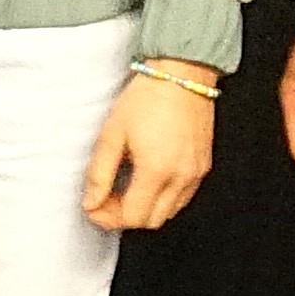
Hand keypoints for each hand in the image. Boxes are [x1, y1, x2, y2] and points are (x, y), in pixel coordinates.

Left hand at [82, 69, 214, 229]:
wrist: (181, 75)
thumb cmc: (147, 98)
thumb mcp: (112, 134)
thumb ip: (99, 173)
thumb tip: (91, 203)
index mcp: (157, 171)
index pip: (133, 217)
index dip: (108, 218)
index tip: (93, 207)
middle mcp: (181, 177)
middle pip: (152, 220)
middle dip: (125, 216)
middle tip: (106, 198)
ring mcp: (196, 173)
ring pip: (170, 212)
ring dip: (145, 208)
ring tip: (124, 189)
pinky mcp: (203, 166)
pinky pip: (183, 197)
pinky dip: (164, 198)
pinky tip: (147, 180)